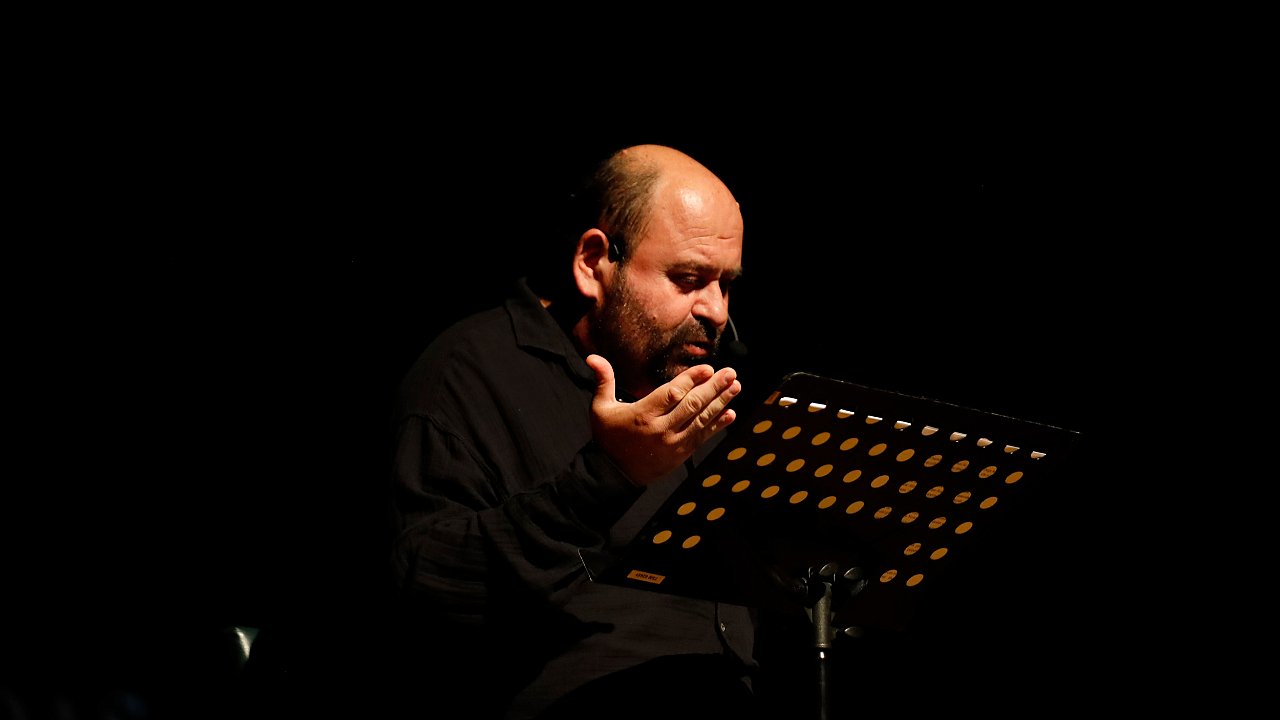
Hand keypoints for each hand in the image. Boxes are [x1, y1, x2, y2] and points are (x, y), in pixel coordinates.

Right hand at [586, 354, 740, 486]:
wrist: (614, 474)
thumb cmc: (607, 437)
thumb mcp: (600, 408)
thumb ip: (603, 381)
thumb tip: (593, 357)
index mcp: (642, 415)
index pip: (672, 394)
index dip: (691, 380)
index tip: (707, 369)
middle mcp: (660, 429)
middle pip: (692, 405)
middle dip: (714, 388)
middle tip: (730, 373)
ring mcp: (673, 443)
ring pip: (701, 420)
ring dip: (721, 403)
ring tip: (735, 387)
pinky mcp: (680, 454)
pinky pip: (702, 437)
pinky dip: (717, 425)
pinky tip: (730, 413)